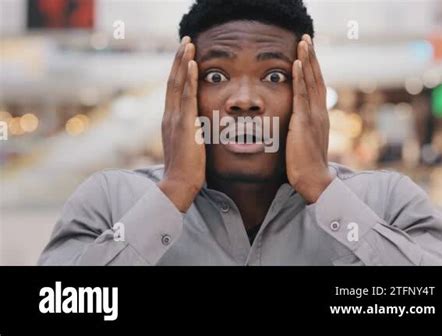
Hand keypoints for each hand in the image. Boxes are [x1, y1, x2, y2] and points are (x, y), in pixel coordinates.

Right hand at [158, 36, 204, 211]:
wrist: (179, 184)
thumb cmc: (187, 169)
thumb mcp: (188, 145)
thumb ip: (192, 132)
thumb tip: (201, 125)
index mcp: (170, 120)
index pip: (174, 90)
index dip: (178, 71)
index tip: (185, 57)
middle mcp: (169, 116)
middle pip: (173, 81)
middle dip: (178, 59)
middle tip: (185, 41)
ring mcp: (175, 119)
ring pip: (177, 84)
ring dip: (183, 62)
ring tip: (188, 44)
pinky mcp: (184, 124)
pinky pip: (187, 96)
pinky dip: (189, 79)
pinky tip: (193, 63)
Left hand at [286, 35, 332, 203]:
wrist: (313, 179)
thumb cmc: (305, 163)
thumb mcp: (303, 140)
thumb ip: (299, 127)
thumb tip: (291, 121)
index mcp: (318, 115)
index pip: (315, 86)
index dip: (312, 68)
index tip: (307, 52)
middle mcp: (319, 111)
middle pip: (316, 78)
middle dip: (311, 57)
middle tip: (307, 38)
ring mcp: (313, 115)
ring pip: (311, 81)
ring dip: (307, 60)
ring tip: (304, 42)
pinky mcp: (305, 122)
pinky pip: (302, 95)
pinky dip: (300, 78)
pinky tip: (297, 63)